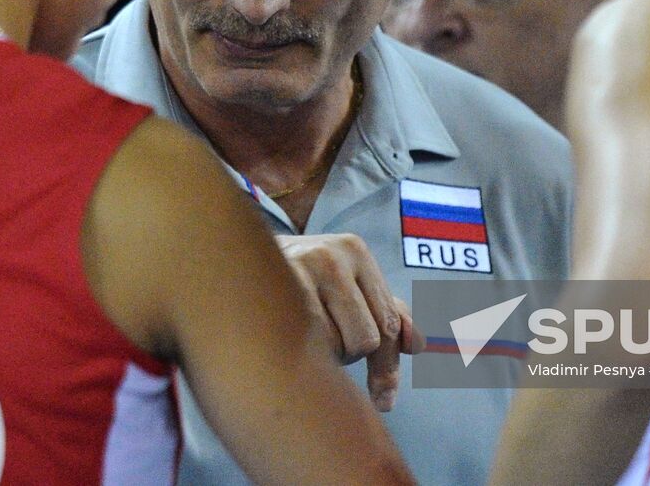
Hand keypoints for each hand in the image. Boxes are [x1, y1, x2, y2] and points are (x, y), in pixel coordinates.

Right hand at [276, 233, 425, 410]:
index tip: (385, 400)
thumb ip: (383, 309)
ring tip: (302, 332)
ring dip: (323, 353)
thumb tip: (418, 344)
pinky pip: (304, 347)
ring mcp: (300, 271)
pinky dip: (301, 354)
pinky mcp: (272, 292)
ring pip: (337, 347)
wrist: (231, 256)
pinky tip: (287, 338)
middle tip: (324, 341)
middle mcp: (331, 256)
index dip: (389, 366)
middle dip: (349, 352)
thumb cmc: (298, 277)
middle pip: (367, 338)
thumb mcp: (344, 282)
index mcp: (355, 250)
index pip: (388, 321)